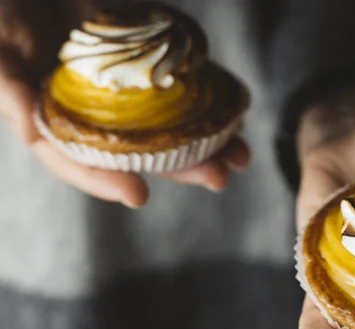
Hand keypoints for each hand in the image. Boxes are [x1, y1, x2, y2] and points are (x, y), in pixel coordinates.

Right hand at [0, 0, 249, 208]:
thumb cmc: (2, 12)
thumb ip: (7, 87)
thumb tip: (32, 127)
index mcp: (54, 117)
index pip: (79, 159)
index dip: (105, 180)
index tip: (139, 195)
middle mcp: (94, 109)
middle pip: (138, 147)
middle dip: (180, 166)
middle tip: (219, 177)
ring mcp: (123, 86)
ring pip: (166, 120)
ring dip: (205, 136)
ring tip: (241, 152)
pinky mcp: (144, 57)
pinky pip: (177, 82)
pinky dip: (205, 93)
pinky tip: (233, 105)